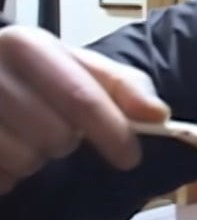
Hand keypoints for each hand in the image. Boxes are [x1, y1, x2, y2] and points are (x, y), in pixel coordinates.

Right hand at [0, 25, 169, 194]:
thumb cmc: (38, 75)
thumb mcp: (81, 68)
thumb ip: (124, 86)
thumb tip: (159, 115)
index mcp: (27, 44)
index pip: (80, 96)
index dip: (112, 129)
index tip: (131, 157)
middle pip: (55, 134)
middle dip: (67, 143)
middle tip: (58, 132)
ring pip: (24, 159)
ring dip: (36, 160)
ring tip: (28, 139)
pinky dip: (8, 175)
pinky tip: (6, 153)